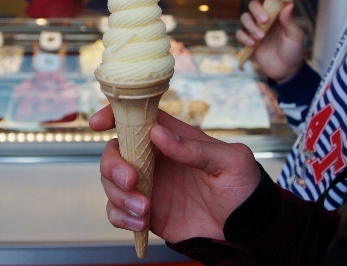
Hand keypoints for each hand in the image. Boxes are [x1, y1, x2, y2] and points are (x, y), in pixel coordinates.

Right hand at [91, 106, 260, 243]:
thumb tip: (158, 133)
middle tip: (132, 180)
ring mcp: (149, 187)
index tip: (98, 123)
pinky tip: (139, 223)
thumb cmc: (244, 189)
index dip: (114, 115)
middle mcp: (155, 160)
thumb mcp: (230, 162)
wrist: (248, 231)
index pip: (138, 118)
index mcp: (174, 139)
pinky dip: (120, 217)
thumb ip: (195, 148)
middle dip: (112, 165)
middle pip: (114, 152)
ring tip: (144, 209)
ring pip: (111, 183)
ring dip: (118, 195)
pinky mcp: (146, 213)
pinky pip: (117, 212)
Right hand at [236, 0, 304, 82]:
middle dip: (256, 11)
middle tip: (264, 20)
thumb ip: (289, 21)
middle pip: (253, 5)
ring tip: (261, 37)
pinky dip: (244, 37)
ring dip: (251, 26)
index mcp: (277, 15)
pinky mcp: (248, 41)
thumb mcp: (295, 36)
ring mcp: (256, 30)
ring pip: (245, 18)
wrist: (285, 71)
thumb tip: (288, 4)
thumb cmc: (293, 52)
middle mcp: (265, 19)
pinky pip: (240, 34)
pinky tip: (252, 44)